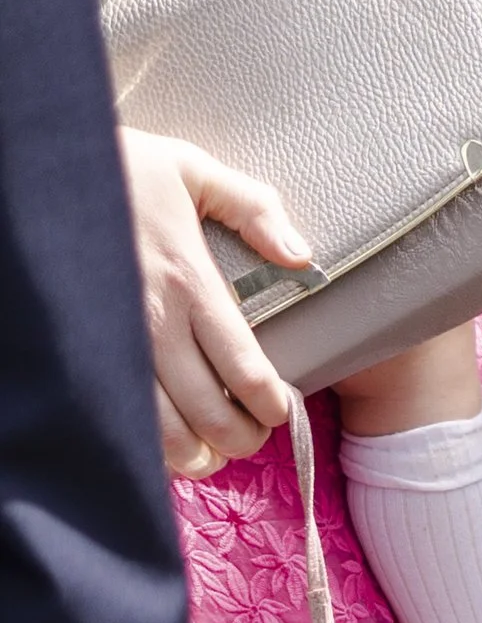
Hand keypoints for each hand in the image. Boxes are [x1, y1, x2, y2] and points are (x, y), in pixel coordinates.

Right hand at [119, 129, 306, 479]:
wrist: (38, 168)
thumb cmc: (115, 168)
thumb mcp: (188, 169)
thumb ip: (252, 208)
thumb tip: (301, 256)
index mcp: (188, 280)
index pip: (247, 373)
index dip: (271, 407)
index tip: (277, 409)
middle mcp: (152, 322)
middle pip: (213, 418)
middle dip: (241, 440)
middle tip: (249, 433)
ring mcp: (115, 344)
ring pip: (166, 436)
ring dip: (198, 454)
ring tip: (211, 446)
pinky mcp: (84, 356)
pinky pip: (125, 423)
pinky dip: (152, 446)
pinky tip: (165, 437)